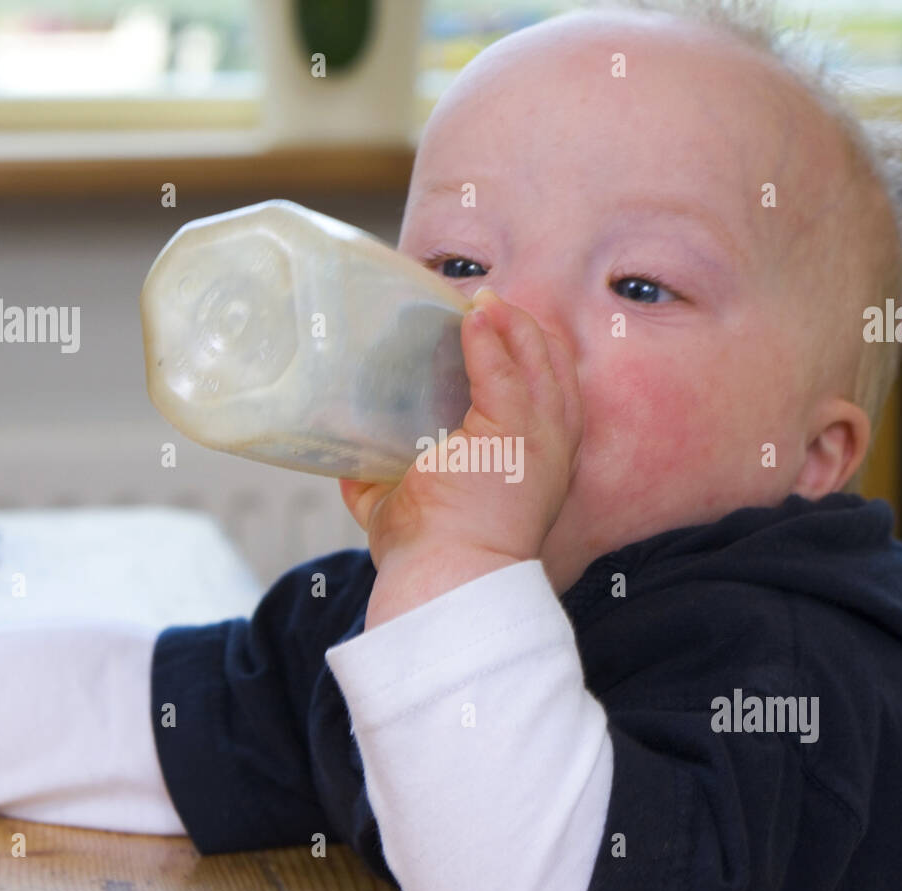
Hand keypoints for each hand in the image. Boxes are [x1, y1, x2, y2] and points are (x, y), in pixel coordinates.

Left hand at [339, 287, 582, 627]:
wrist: (446, 580)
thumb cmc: (432, 557)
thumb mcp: (410, 508)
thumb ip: (386, 480)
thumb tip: (349, 462)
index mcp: (536, 464)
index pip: (550, 394)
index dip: (526, 356)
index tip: (493, 330)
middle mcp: (551, 449)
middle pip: (553, 367)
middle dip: (523, 330)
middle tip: (484, 305)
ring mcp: (537, 439)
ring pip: (539, 359)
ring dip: (511, 322)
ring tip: (481, 300)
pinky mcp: (514, 433)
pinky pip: (507, 370)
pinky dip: (492, 336)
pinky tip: (474, 314)